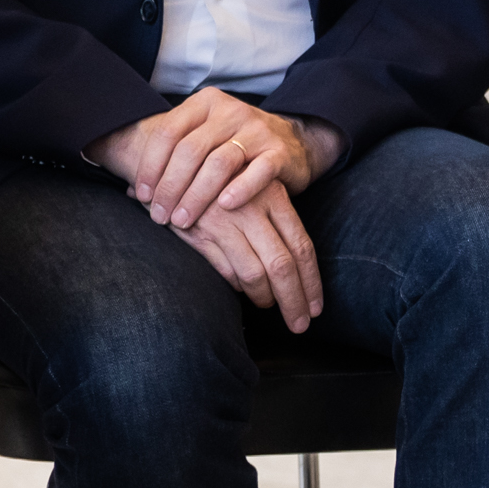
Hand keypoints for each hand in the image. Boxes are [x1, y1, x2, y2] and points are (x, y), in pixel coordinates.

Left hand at [90, 87, 338, 234]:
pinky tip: (224, 207)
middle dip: (169, 186)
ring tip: (182, 220)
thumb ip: (170, 159)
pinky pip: (258, 171)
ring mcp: (256, 130)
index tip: (141, 195)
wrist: (293, 142)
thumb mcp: (203, 141)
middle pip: (189, 150)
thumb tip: (129, 190)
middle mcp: (229, 112)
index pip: (168, 132)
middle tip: (158, 215)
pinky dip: (240, 189)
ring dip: (196, 195)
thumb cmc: (235, 147)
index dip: (150, 165)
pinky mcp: (279, 152)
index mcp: (204, 104)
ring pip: (219, 162)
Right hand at [175, 181, 325, 332]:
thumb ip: (273, 223)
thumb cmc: (221, 183)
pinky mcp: (200, 233)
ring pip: (255, 273)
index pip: (302, 246)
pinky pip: (226, 271)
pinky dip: (237, 286)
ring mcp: (226, 222)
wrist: (173, 163)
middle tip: (299, 324)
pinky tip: (242, 290)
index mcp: (274, 196)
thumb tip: (294, 269)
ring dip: (265, 298)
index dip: (311, 281)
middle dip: (294, 301)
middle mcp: (253, 208)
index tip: (315, 308)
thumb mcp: (254, 191)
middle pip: (282, 265)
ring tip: (268, 305)